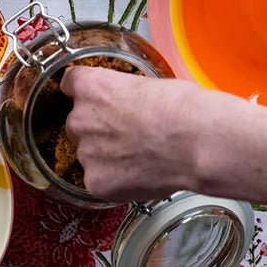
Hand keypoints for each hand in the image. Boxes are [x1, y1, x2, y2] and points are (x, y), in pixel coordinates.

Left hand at [61, 67, 212, 201]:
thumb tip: (126, 102)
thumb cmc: (182, 108)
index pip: (69, 83)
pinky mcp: (96, 182)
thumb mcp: (147, 84)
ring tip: (138, 157)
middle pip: (77, 122)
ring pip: (88, 153)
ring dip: (105, 156)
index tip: (92, 100)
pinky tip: (138, 174)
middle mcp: (80, 118)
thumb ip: (123, 94)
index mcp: (91, 87)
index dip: (85, 93)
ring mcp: (86, 153)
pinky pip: (98, 180)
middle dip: (97, 128)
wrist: (197, 142)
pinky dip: (114, 179)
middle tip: (126, 134)